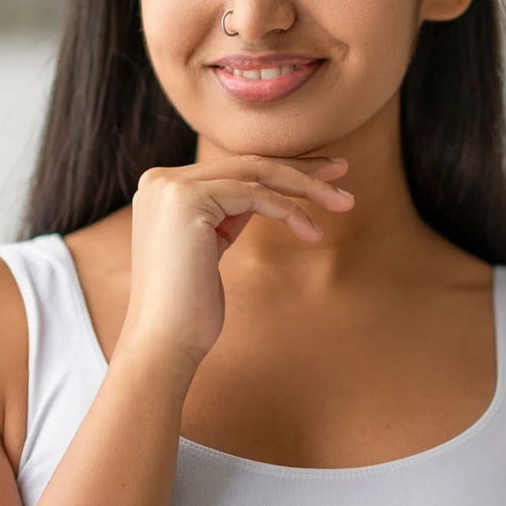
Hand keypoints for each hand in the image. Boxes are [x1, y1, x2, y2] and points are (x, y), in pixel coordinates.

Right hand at [119, 153, 353, 367]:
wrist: (164, 342)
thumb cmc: (191, 306)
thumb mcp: (210, 246)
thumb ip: (227, 213)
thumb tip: (268, 193)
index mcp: (163, 188)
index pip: (233, 168)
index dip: (280, 167)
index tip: (321, 174)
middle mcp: (161, 180)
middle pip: (246, 163)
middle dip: (299, 166)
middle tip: (343, 169)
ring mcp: (171, 188)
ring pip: (256, 173)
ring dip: (306, 187)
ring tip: (344, 203)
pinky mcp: (187, 201)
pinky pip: (255, 196)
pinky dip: (290, 211)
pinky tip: (313, 233)